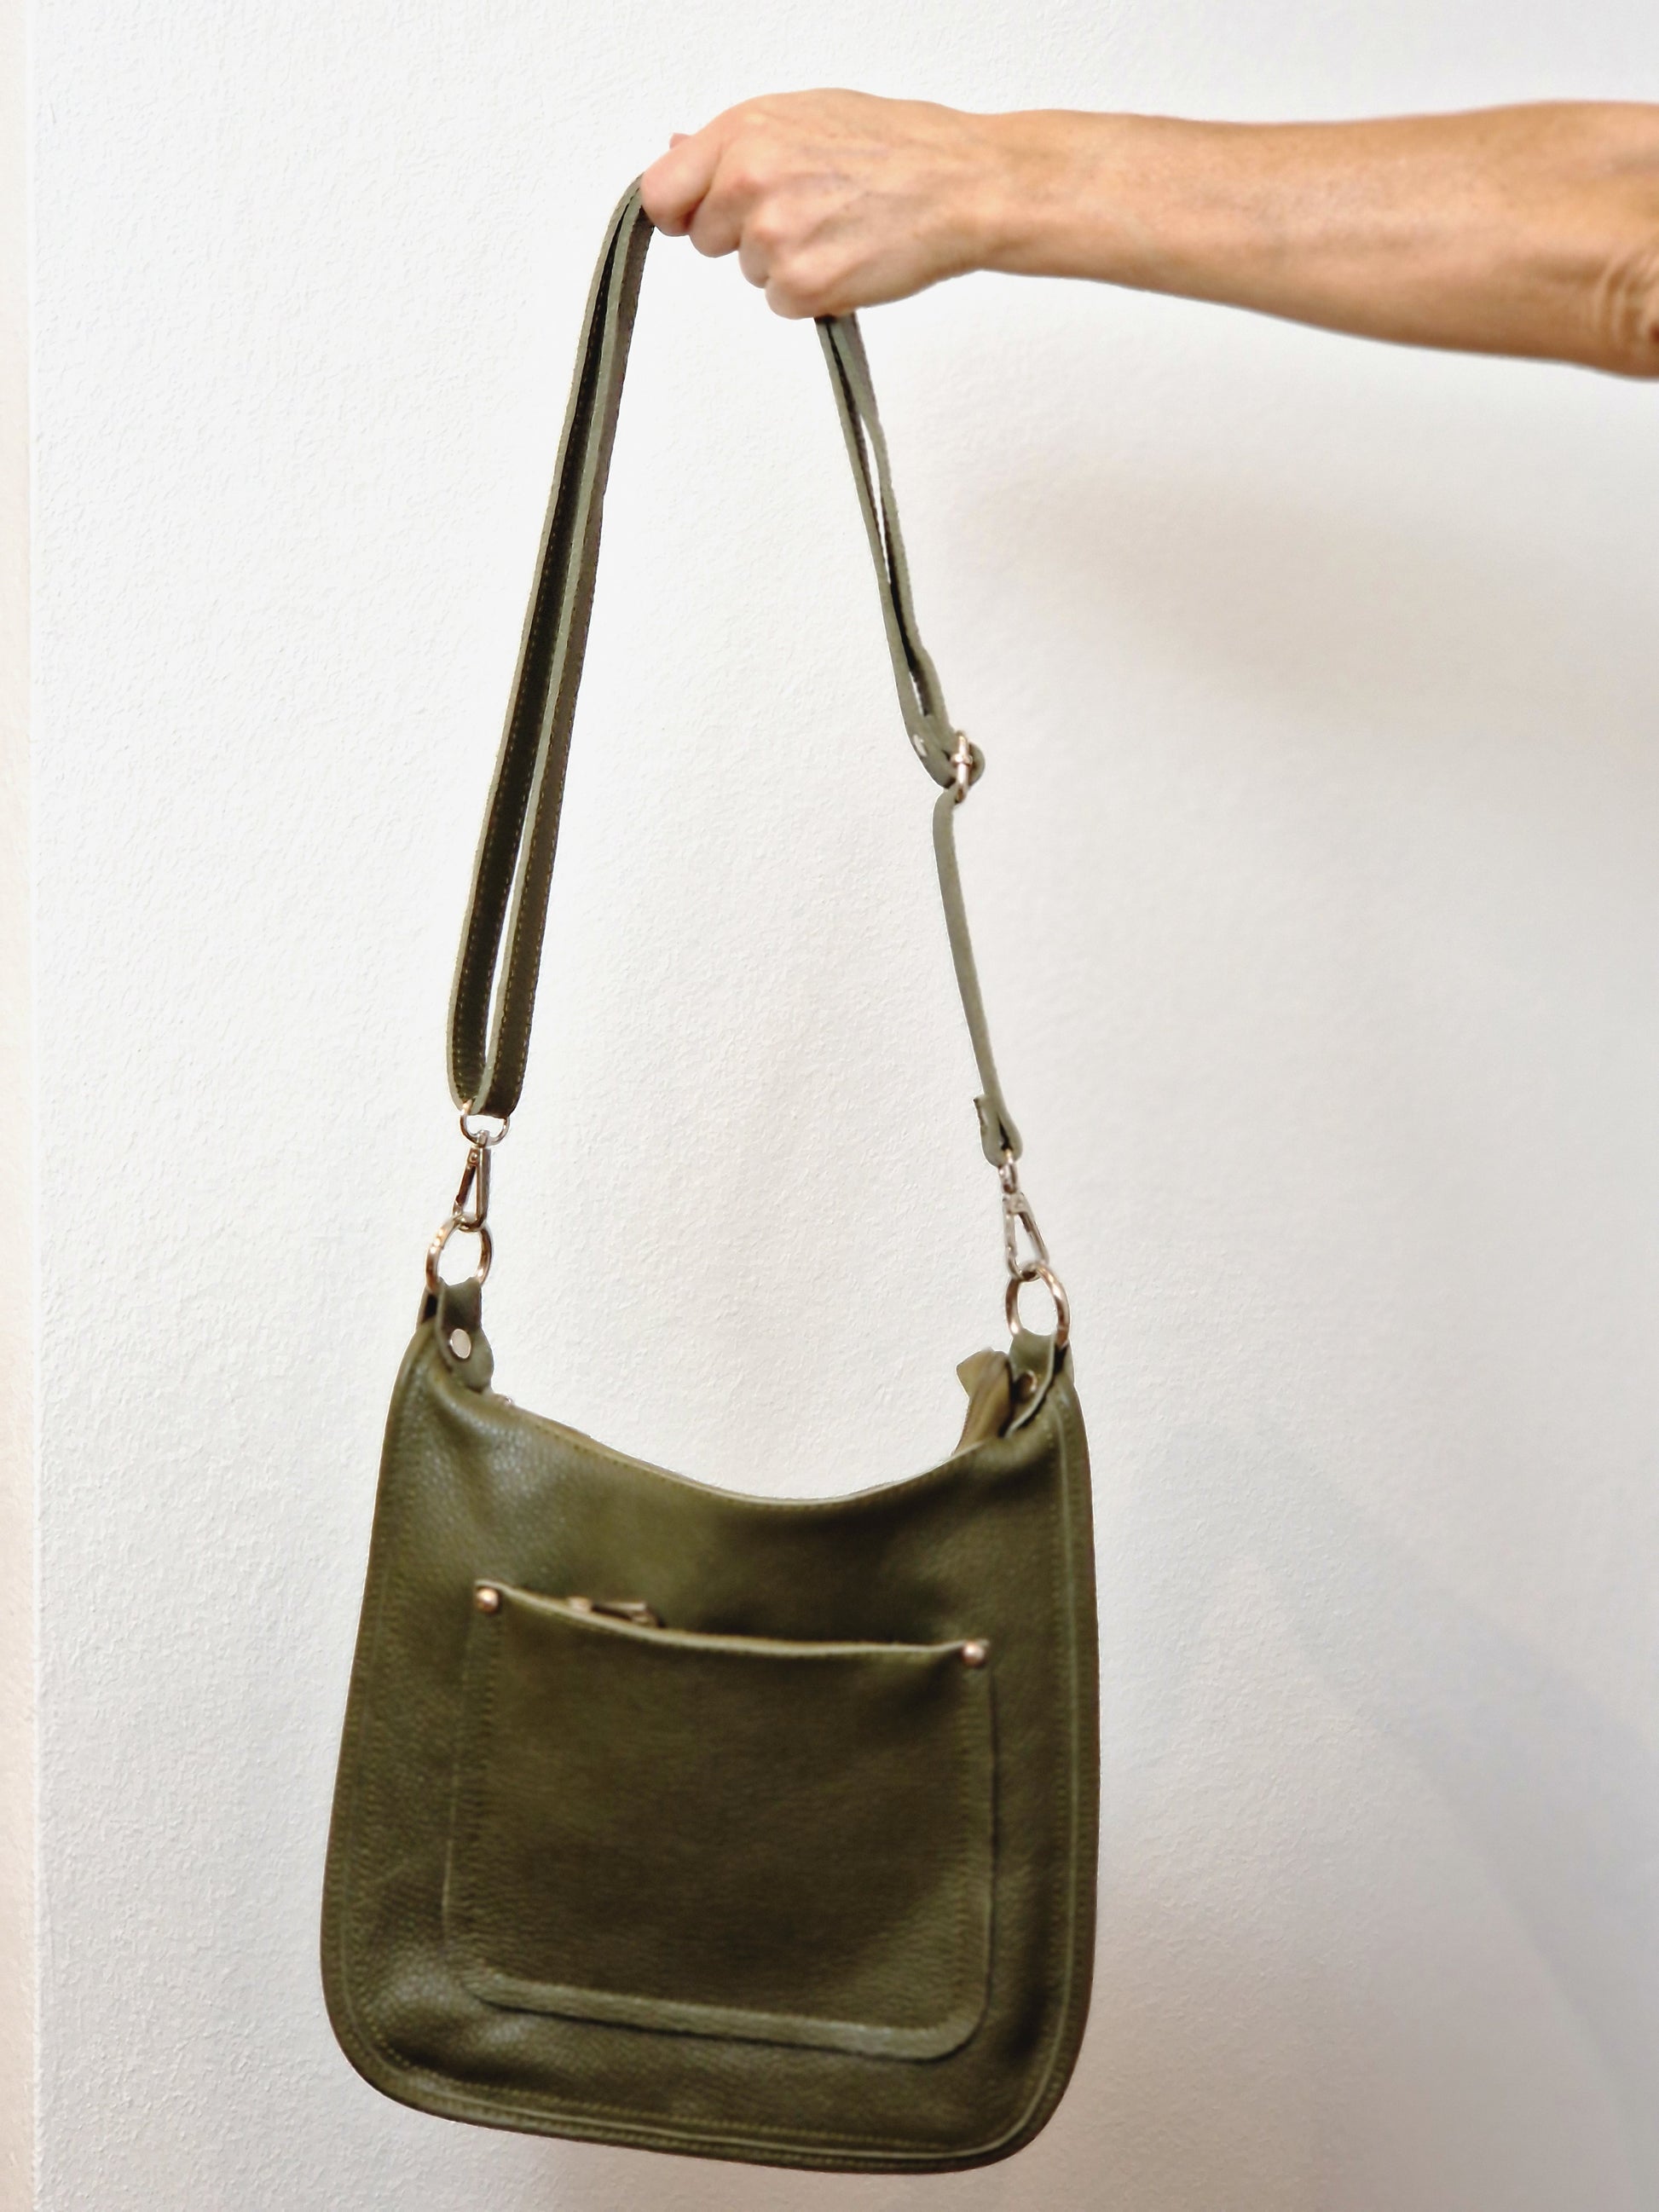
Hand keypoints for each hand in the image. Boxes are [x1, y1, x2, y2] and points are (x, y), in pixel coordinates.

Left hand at [640, 90, 1014, 317]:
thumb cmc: (898, 146)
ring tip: (839, 229)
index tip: (702, 217)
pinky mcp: (801, 286)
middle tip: (806, 214)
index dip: (683, 211)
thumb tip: (678, 152)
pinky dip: (813, 293)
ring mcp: (773, 238)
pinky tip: (849, 258)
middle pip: (707, 241)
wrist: (960, 185)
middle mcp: (749, 181)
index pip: (661, 193)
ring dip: (787, 264)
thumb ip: (738, 143)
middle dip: (745, 236)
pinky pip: (783, 303)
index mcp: (745, 133)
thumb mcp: (806, 115)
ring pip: (750, 273)